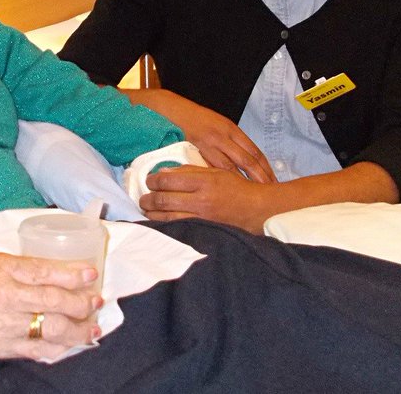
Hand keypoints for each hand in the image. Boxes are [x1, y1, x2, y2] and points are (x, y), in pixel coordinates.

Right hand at [0, 253, 102, 360]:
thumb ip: (21, 268)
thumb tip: (57, 273)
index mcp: (0, 270)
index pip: (46, 273)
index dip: (74, 274)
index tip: (92, 274)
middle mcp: (3, 299)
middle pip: (53, 304)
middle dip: (81, 304)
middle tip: (96, 301)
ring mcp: (1, 328)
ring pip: (50, 331)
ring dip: (77, 330)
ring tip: (93, 326)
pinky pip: (36, 351)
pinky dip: (58, 349)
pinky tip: (71, 344)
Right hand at [126, 88, 275, 182]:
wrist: (170, 109)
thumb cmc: (193, 118)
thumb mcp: (216, 125)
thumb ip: (230, 140)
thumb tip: (244, 159)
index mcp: (231, 129)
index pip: (254, 151)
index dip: (266, 168)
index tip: (274, 181)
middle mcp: (224, 135)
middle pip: (248, 160)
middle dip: (261, 178)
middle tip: (270, 192)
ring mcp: (210, 142)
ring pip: (232, 166)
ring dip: (243, 182)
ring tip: (253, 196)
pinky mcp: (196, 147)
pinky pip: (211, 167)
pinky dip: (221, 179)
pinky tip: (226, 190)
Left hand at [140, 165, 280, 232]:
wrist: (257, 210)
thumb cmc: (236, 188)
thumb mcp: (215, 172)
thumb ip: (190, 171)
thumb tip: (164, 172)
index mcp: (203, 181)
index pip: (168, 180)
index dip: (153, 180)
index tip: (149, 180)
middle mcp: (201, 200)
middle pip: (164, 200)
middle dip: (148, 199)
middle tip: (143, 198)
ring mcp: (202, 218)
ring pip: (167, 218)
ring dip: (152, 215)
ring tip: (147, 211)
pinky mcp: (203, 231)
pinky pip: (178, 229)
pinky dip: (165, 225)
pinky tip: (159, 223)